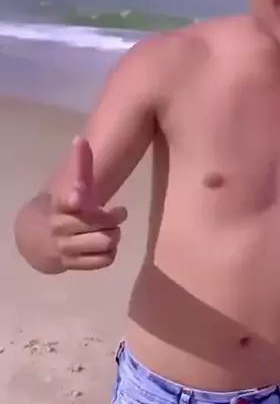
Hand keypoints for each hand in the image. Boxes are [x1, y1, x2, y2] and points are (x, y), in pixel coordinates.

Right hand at [49, 136, 127, 269]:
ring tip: (111, 231)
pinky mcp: (73, 265)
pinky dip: (110, 253)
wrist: (38, 241)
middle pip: (98, 223)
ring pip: (104, 242)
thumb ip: (80, 167)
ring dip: (114, 235)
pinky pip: (104, 261)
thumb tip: (81, 139)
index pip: (65, 201)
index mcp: (60, 206)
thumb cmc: (63, 210)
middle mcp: (60, 227)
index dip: (72, 198)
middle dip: (113, 218)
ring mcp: (66, 248)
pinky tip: (105, 246)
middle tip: (117, 213)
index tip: (77, 195)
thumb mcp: (70, 188)